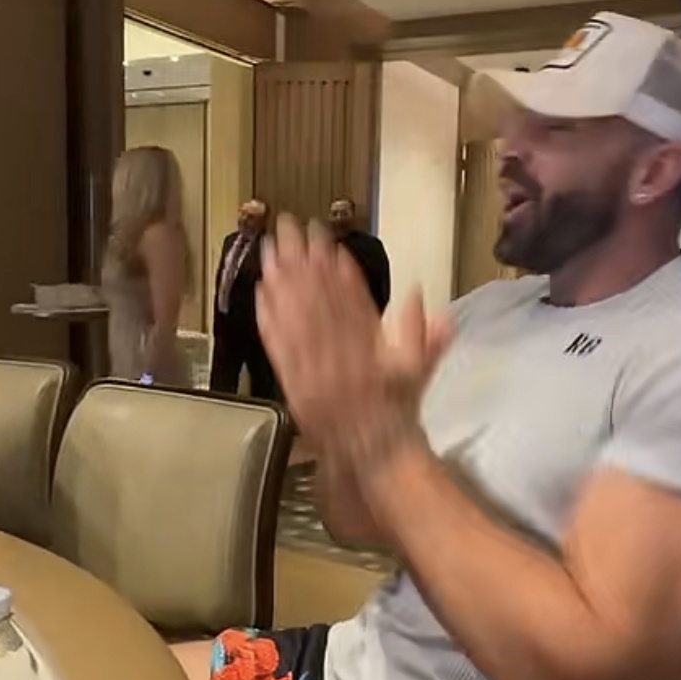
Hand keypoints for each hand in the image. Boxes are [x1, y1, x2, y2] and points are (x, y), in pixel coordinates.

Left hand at [256, 218, 450, 475]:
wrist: (371, 453)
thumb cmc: (396, 410)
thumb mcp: (417, 373)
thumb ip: (421, 336)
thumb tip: (417, 293)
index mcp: (370, 353)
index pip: (351, 302)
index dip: (337, 269)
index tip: (326, 241)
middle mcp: (338, 360)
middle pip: (315, 302)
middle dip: (300, 261)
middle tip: (288, 226)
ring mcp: (312, 372)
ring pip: (292, 318)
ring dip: (279, 281)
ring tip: (268, 249)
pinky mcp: (292, 382)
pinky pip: (277, 347)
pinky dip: (268, 317)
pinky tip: (259, 292)